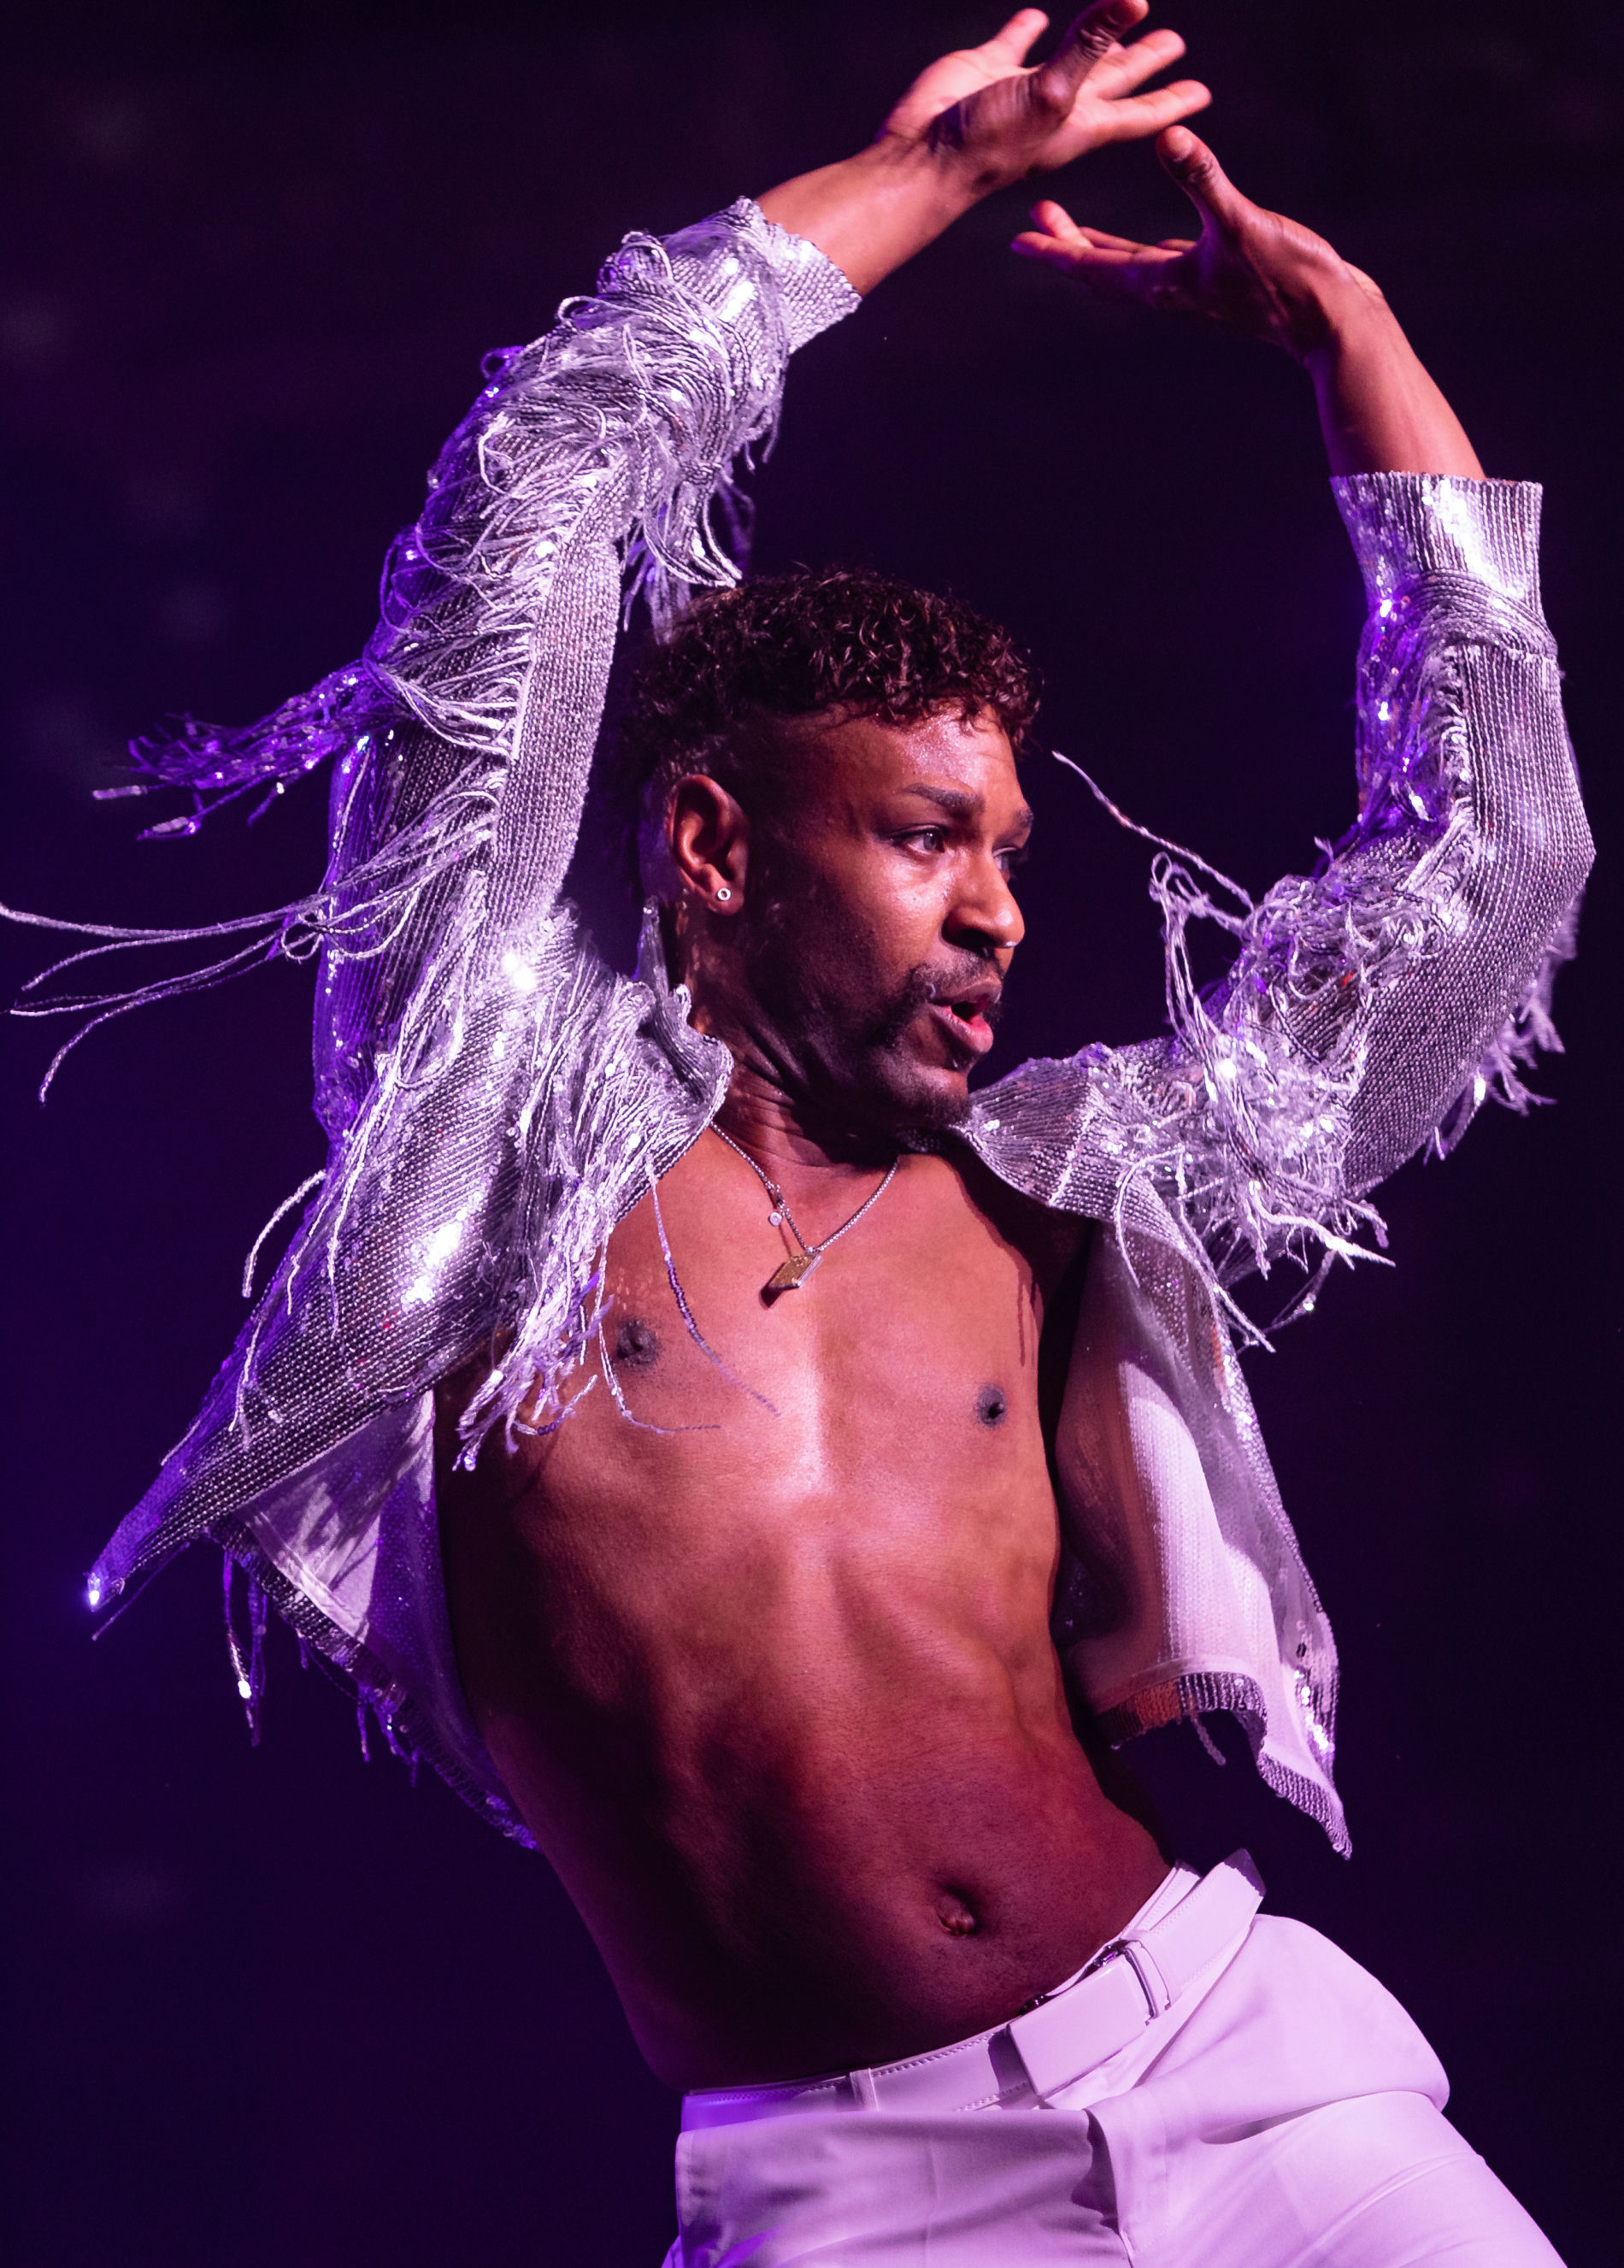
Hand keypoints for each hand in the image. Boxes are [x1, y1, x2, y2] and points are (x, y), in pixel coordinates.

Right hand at [883, 1, 1209, 195]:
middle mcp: (1058, 107)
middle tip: (1176, 45)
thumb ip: (1091, 43)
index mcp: (1082, 124)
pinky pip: (1016, 42)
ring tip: (1121, 25)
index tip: (1203, 92)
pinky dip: (1028, 29)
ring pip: (1071, 55)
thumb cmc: (990, 144)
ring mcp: (1022, 88)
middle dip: (1146, 64)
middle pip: (1116, 79)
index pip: (1139, 109)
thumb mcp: (1053, 92)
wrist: (925, 159)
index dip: (1172, 98)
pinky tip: (1038, 19)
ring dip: (1096, 40)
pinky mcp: (987, 69)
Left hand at [1012, 126, 1483, 475]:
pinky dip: (1134, 247)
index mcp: (1162, 281)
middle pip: (1099, 268)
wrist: (1330, 318)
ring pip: (1126, 266)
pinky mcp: (1214, 278)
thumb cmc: (1287, 277)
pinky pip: (1158, 261)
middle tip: (1032, 219)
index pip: (1092, 266)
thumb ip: (1202, 178)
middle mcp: (1167, 288)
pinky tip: (1133, 240)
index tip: (1017, 240)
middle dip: (1064, 245)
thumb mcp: (1240, 220)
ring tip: (1064, 224)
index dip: (1053, 250)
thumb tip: (1169, 133)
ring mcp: (1190, 286)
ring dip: (1093, 246)